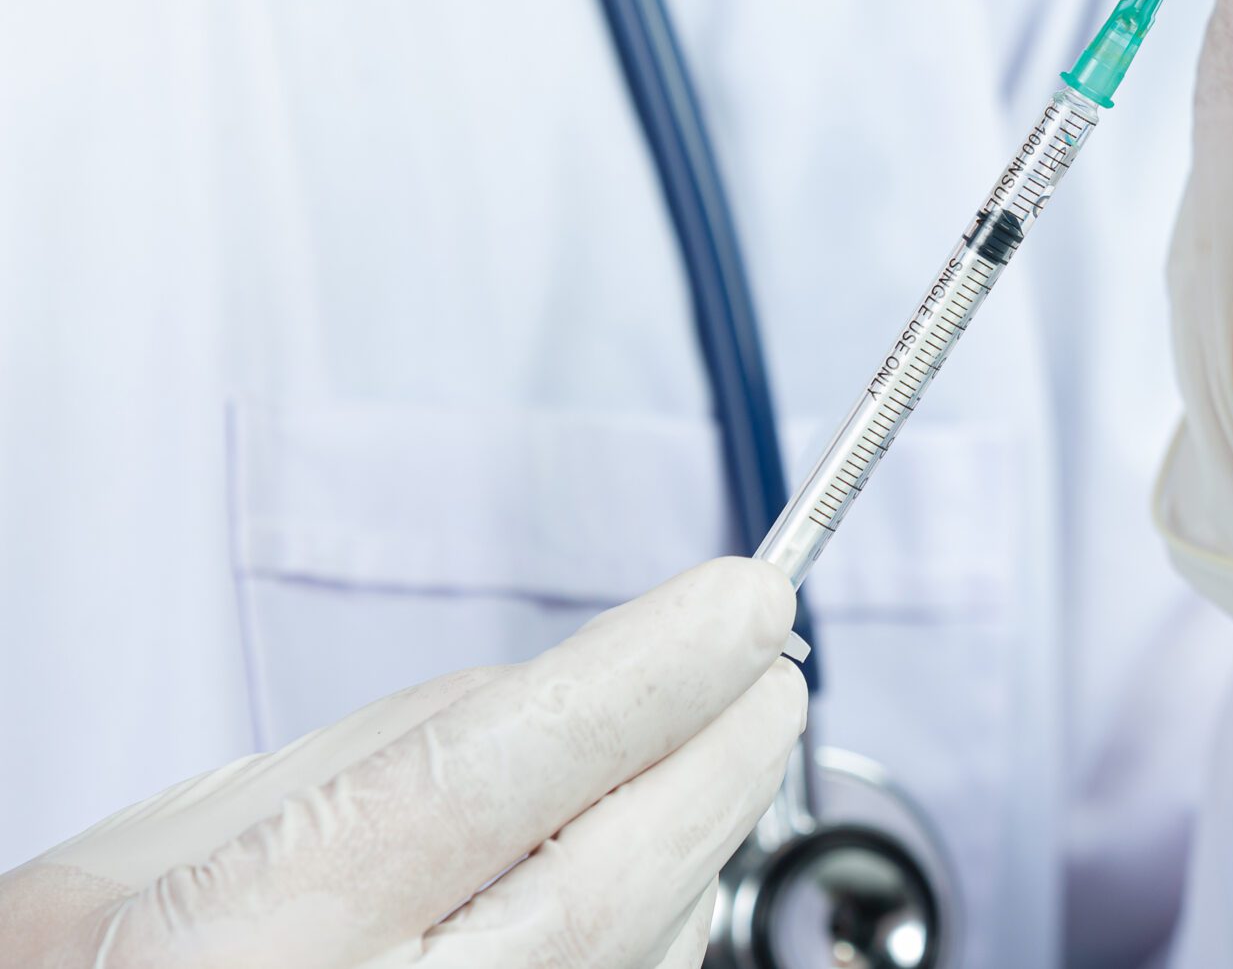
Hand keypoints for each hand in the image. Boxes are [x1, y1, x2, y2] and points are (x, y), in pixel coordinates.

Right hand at [0, 558, 804, 968]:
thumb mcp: (159, 841)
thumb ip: (367, 757)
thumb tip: (560, 682)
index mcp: (256, 937)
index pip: (497, 775)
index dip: (644, 676)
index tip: (740, 599)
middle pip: (607, 883)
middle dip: (716, 752)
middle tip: (773, 654)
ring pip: (638, 956)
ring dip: (705, 832)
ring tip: (738, 728)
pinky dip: (665, 922)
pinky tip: (677, 853)